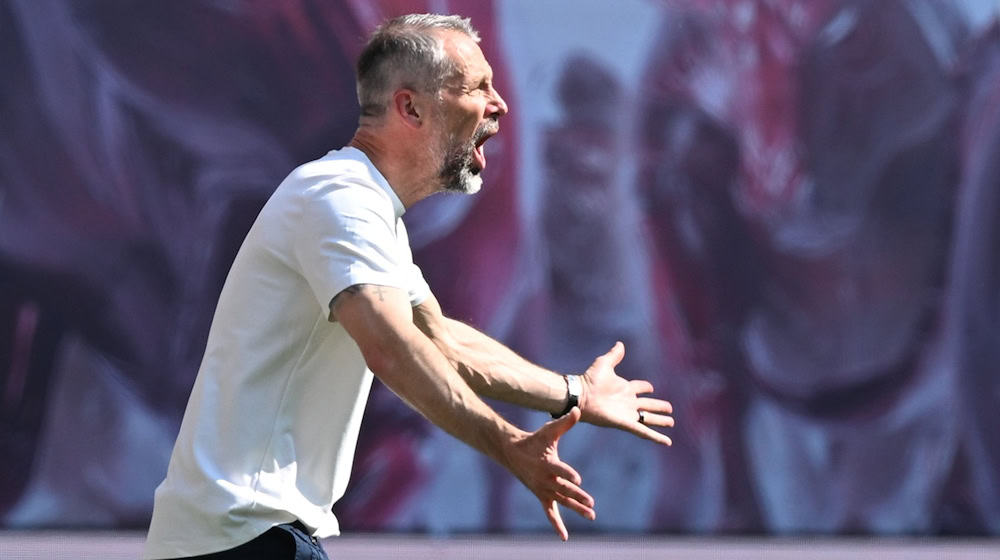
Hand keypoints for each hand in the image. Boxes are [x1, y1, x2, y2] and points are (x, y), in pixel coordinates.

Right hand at [502, 407, 594, 540]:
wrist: (512, 453)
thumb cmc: (534, 440)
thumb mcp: (549, 431)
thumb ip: (565, 422)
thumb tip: (578, 409)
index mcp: (548, 463)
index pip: (560, 470)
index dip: (569, 475)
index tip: (578, 480)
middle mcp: (545, 479)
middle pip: (563, 490)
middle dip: (577, 496)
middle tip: (590, 503)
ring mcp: (543, 489)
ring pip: (561, 502)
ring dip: (575, 509)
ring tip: (591, 515)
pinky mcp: (541, 496)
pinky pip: (549, 513)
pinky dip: (557, 525)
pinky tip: (564, 537)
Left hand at [578, 342, 673, 445]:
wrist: (581, 396)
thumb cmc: (590, 380)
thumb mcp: (604, 364)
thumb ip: (614, 355)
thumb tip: (620, 343)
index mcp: (625, 388)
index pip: (639, 388)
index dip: (645, 387)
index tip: (651, 388)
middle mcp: (628, 402)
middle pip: (648, 405)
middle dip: (658, 407)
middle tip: (670, 409)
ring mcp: (628, 414)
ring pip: (648, 418)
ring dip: (660, 421)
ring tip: (671, 422)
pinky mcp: (626, 423)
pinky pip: (644, 431)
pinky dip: (656, 437)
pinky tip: (666, 441)